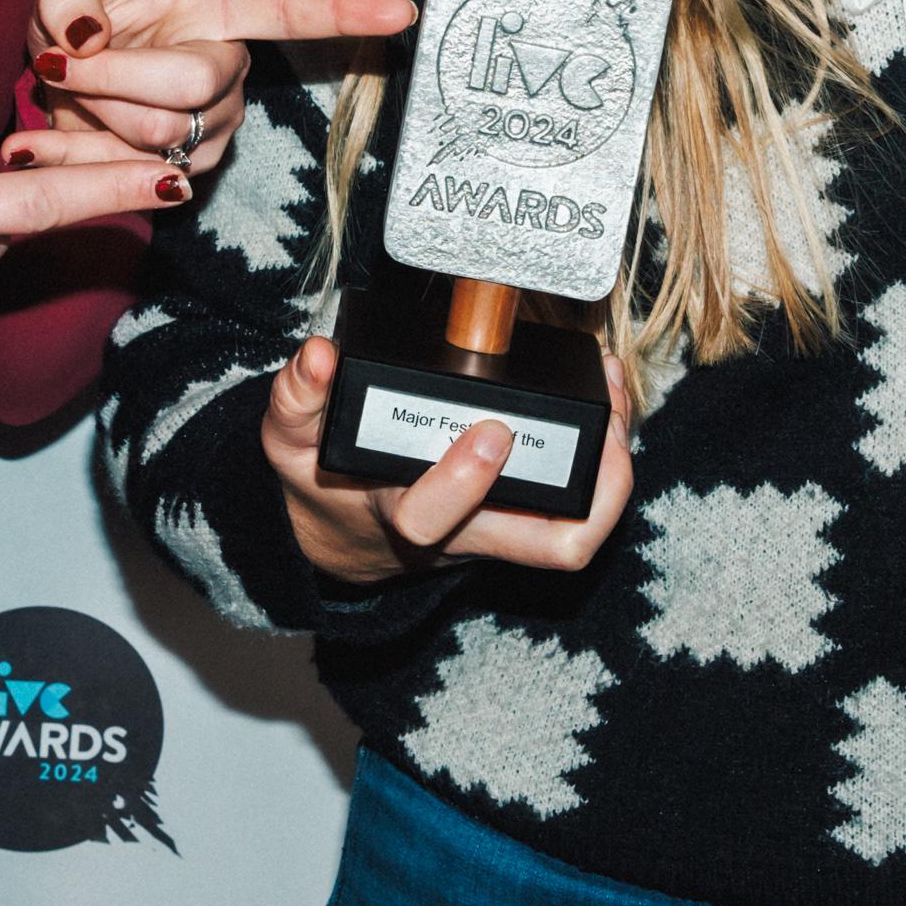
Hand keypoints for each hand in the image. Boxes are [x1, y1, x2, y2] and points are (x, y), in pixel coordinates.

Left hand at [5, 0, 416, 175]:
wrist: (61, 87)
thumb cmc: (80, 28)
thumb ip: (65, 1)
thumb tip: (82, 33)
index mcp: (218, 10)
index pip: (291, 12)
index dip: (347, 12)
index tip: (404, 10)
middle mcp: (231, 70)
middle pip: (192, 85)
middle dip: (110, 77)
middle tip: (59, 63)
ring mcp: (214, 130)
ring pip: (154, 137)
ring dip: (87, 116)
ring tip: (64, 93)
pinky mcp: (184, 178)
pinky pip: (128, 178)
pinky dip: (70, 156)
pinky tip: (41, 138)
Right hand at [258, 335, 635, 583]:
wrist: (345, 533)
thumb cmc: (325, 480)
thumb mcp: (290, 441)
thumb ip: (296, 399)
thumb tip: (319, 358)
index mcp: (399, 515)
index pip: (431, 518)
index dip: (463, 480)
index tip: (489, 430)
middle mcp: (463, 533)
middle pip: (546, 548)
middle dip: (590, 490)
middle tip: (602, 421)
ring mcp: (500, 528)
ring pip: (577, 533)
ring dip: (611, 474)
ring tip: (615, 399)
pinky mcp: (522, 513)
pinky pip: (580, 503)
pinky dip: (604, 454)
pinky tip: (605, 395)